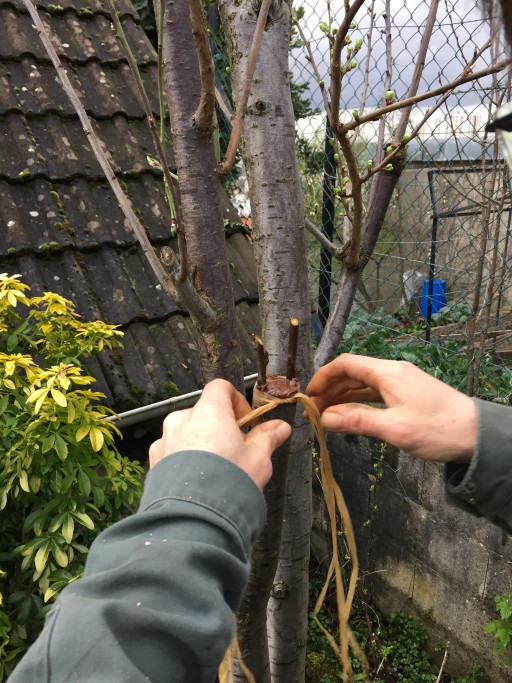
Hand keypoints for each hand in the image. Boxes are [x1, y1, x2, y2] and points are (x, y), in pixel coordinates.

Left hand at [149, 379, 291, 488]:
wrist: (194, 518)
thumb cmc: (229, 482)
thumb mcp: (258, 459)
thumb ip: (267, 438)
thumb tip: (280, 427)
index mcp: (209, 412)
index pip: (220, 387)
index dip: (236, 401)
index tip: (246, 422)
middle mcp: (182, 420)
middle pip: (203, 412)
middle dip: (219, 427)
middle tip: (234, 451)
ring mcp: (164, 440)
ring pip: (186, 432)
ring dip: (200, 443)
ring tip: (214, 470)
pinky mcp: (154, 461)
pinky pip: (172, 451)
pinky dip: (184, 459)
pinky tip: (197, 481)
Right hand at [306, 354, 476, 462]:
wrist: (476, 434)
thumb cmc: (438, 429)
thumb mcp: (395, 429)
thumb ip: (358, 421)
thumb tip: (325, 418)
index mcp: (388, 372)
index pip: (346, 363)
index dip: (324, 377)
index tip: (310, 395)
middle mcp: (393, 371)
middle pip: (353, 372)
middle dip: (331, 389)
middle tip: (315, 411)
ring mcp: (401, 381)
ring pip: (364, 383)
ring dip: (344, 397)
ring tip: (328, 416)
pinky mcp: (408, 393)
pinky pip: (376, 392)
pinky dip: (359, 401)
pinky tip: (351, 415)